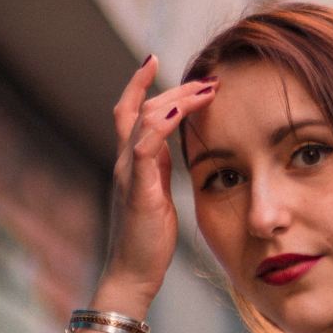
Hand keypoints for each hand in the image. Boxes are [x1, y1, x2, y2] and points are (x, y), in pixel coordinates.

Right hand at [99, 54, 216, 308]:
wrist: (132, 274)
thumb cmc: (148, 240)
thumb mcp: (158, 195)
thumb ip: (160, 169)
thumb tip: (173, 148)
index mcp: (132, 163)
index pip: (130, 112)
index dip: (139, 83)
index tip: (153, 58)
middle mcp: (125, 162)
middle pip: (143, 108)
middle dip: (174, 88)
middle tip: (207, 79)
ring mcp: (128, 175)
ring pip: (145, 120)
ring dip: (177, 100)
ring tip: (205, 91)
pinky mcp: (137, 190)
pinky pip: (144, 148)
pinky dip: (162, 124)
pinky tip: (181, 112)